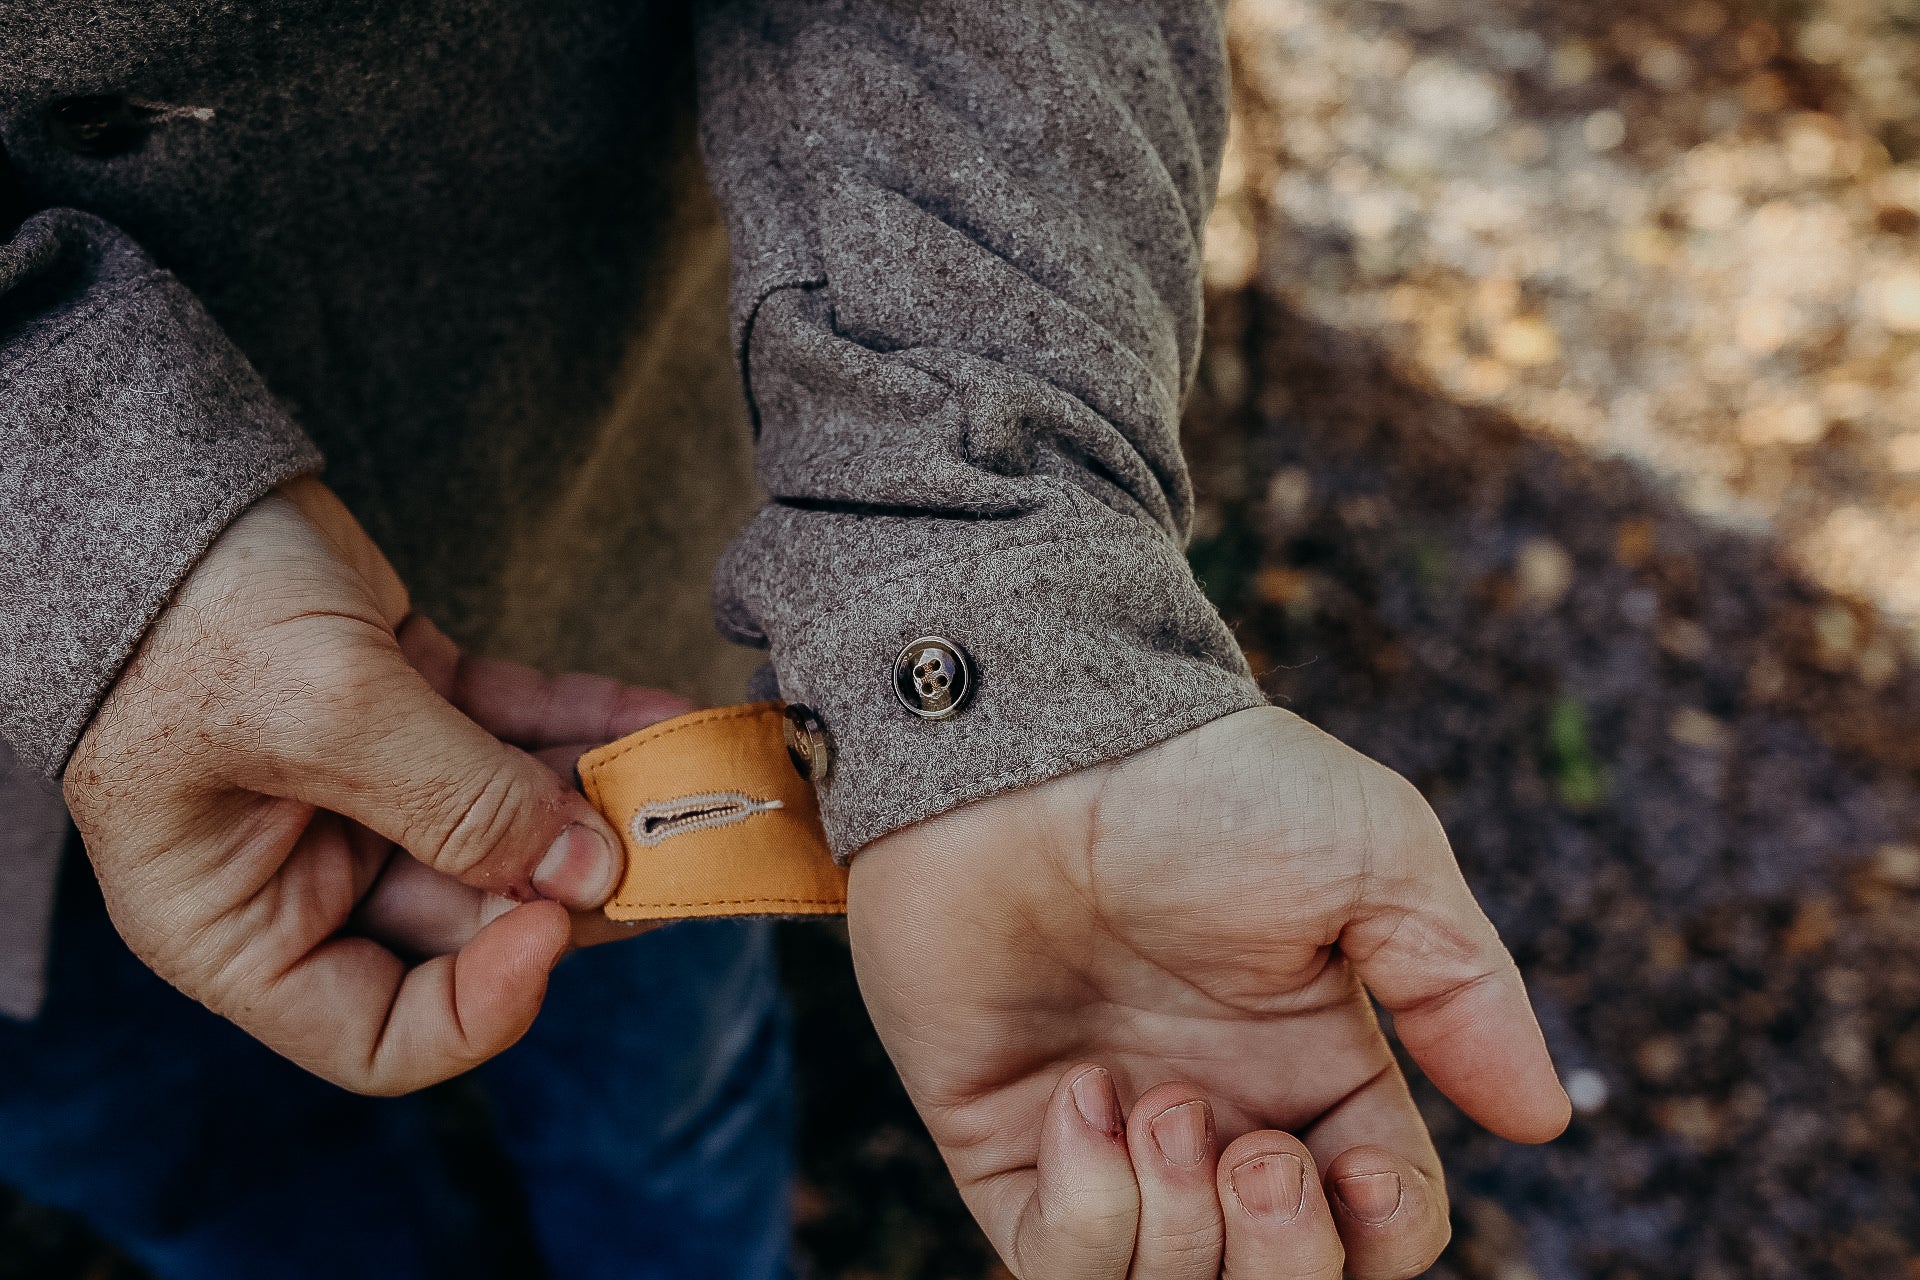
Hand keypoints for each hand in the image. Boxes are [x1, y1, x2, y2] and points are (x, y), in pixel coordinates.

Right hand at [64, 479, 680, 1092]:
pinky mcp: (415, 712)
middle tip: (682, 850)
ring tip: (695, 778)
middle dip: (583, 885)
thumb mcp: (323, 716)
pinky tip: (662, 714)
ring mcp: (369, 794)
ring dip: (606, 802)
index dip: (480, 1007)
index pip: (377, 1035)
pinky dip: (588, 727)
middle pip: (476, 921)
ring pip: (516, 827)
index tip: (552, 925)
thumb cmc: (185, 612)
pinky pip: (519, 739)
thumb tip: (591, 871)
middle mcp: (308, 876)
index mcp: (240, 926)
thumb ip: (460, 803)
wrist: (161, 480)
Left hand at [849, 706, 1569, 1278]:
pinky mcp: (1009, 1147)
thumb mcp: (1372, 855)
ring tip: (1162, 1109)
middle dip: (1284, 1259)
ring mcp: (1111, 1141)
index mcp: (1314, 1069)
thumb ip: (1459, 988)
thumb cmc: (1205, 789)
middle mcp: (1217, 1120)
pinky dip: (1085, 1214)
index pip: (1380, 1224)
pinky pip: (1054, 1268)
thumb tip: (1540, 1120)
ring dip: (1181, 1237)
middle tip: (1252, 1160)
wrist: (1032, 748)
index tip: (1350, 1168)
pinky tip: (1079, 1096)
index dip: (1381, 1229)